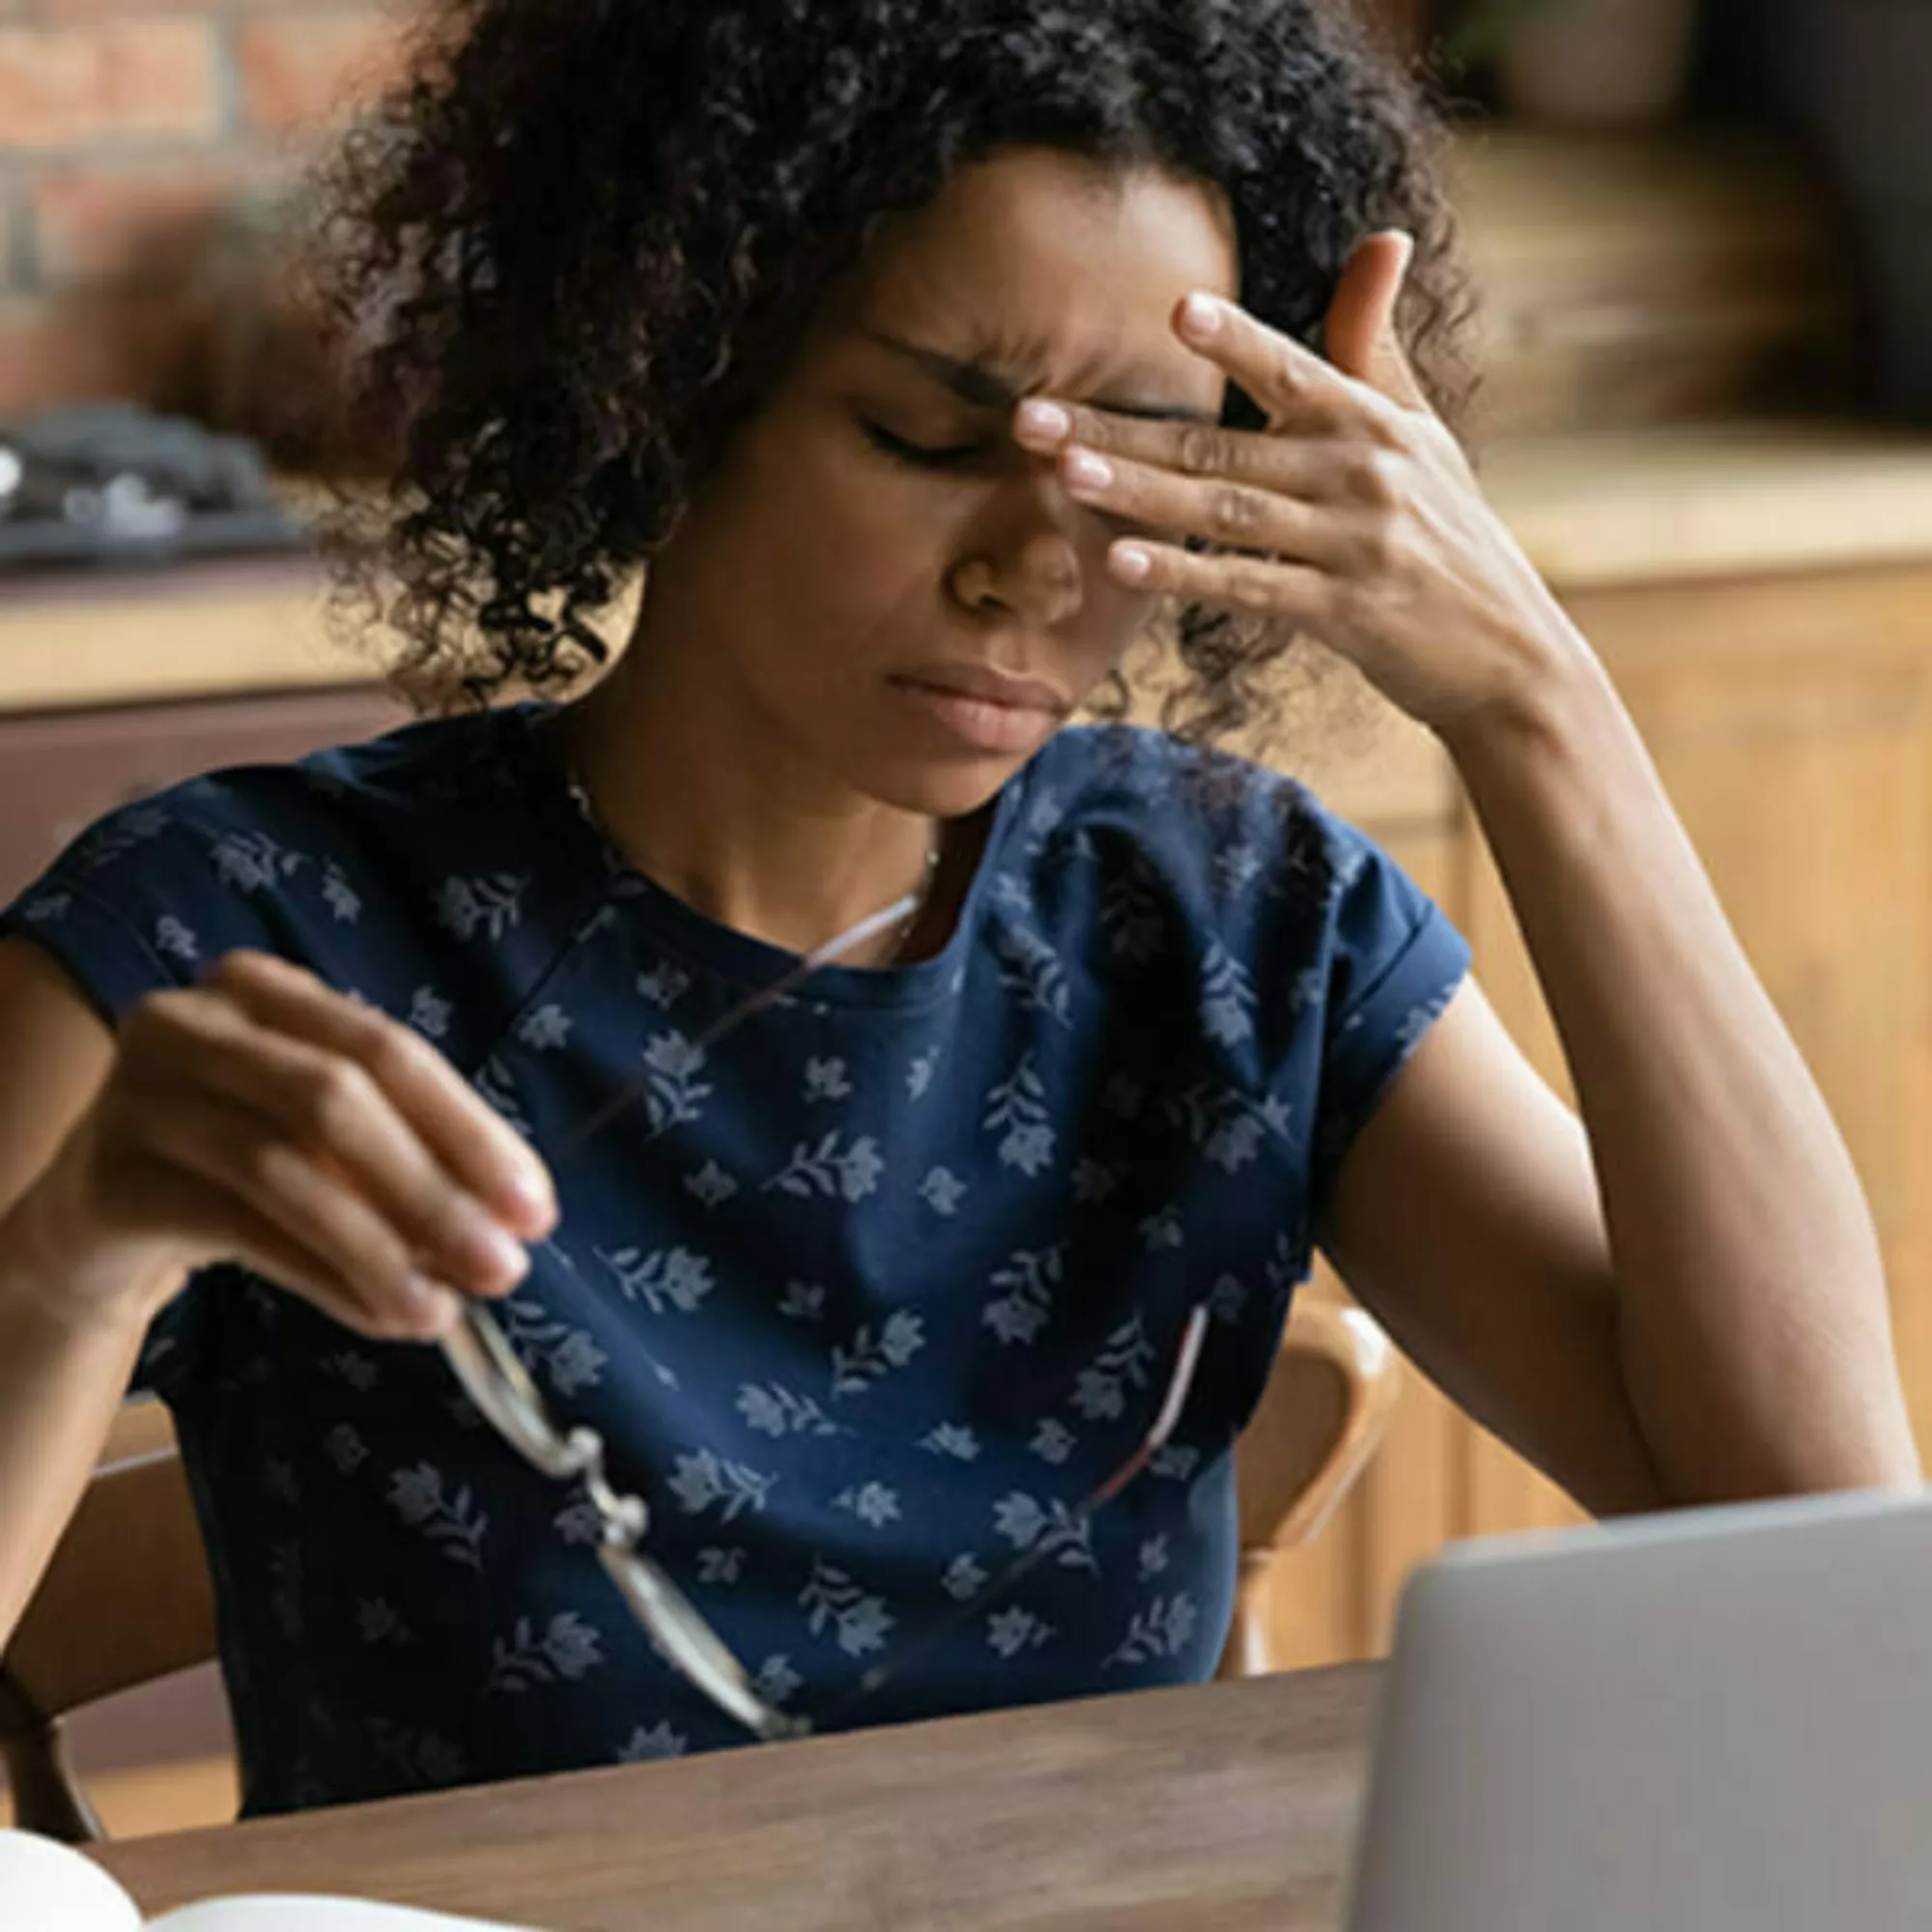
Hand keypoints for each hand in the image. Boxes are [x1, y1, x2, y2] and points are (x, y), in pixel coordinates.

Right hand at [18, 951, 556, 1340]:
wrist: (102, 1217)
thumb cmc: (241, 1160)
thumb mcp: (326, 1136)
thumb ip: (411, 1155)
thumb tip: (511, 1223)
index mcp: (264, 990)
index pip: (389, 1051)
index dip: (470, 1131)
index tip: (536, 1211)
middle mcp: (194, 1023)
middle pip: (336, 1099)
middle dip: (433, 1190)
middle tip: (503, 1268)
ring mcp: (139, 1096)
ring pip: (284, 1169)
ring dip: (380, 1249)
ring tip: (442, 1311)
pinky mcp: (111, 1180)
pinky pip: (237, 1230)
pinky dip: (323, 1278)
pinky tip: (380, 1316)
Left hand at [1012, 233, 1591, 741]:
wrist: (1508, 653)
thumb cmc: (1448, 534)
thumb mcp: (1421, 432)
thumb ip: (1373, 345)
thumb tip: (1382, 236)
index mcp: (1370, 422)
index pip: (1292, 368)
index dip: (1235, 339)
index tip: (1171, 310)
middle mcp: (1361, 473)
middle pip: (1221, 445)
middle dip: (1120, 429)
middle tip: (1030, 416)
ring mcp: (1351, 545)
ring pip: (1225, 512)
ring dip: (1139, 493)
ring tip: (1062, 475)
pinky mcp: (1342, 613)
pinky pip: (1248, 588)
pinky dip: (1185, 574)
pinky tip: (1122, 562)